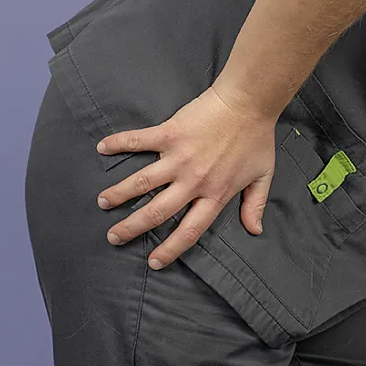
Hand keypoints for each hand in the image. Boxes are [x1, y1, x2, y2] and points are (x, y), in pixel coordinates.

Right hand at [95, 82, 278, 268]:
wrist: (249, 102)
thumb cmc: (257, 138)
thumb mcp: (263, 176)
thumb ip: (256, 205)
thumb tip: (256, 230)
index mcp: (215, 194)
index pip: (189, 230)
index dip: (170, 249)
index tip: (154, 262)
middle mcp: (193, 181)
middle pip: (157, 213)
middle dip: (132, 228)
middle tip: (113, 237)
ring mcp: (179, 157)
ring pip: (142, 182)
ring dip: (119, 194)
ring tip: (102, 203)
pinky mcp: (170, 133)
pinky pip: (139, 141)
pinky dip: (119, 143)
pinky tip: (102, 148)